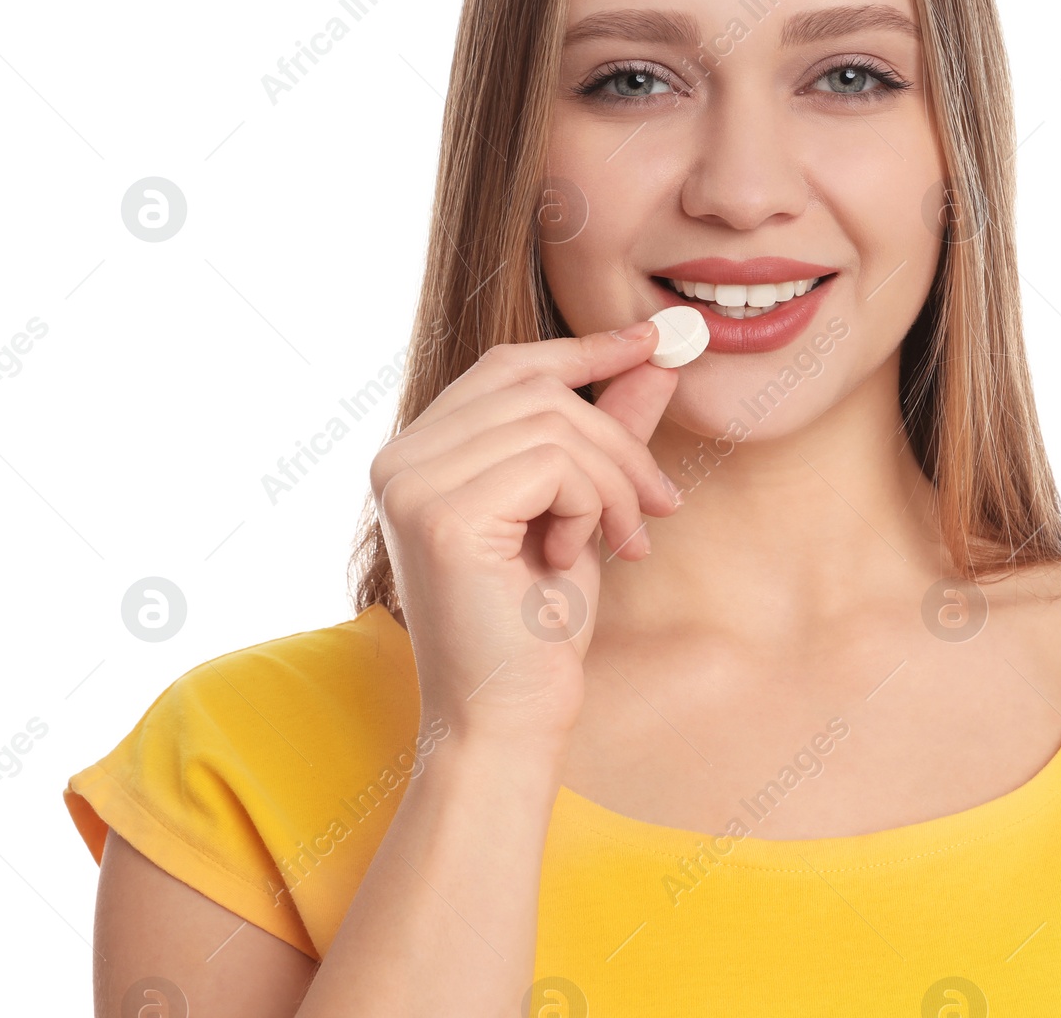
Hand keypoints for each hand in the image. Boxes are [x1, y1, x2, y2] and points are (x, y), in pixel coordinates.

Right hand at [368, 320, 680, 746]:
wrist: (511, 718)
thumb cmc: (538, 627)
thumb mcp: (582, 510)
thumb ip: (605, 434)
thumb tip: (657, 359)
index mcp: (420, 453)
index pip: (507, 368)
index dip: (584, 348)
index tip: (655, 342)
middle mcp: (400, 458)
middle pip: (539, 390)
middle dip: (620, 442)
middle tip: (660, 504)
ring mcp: (411, 482)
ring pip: (555, 424)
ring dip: (615, 483)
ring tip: (624, 541)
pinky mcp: (441, 513)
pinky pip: (554, 463)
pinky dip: (592, 506)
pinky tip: (574, 557)